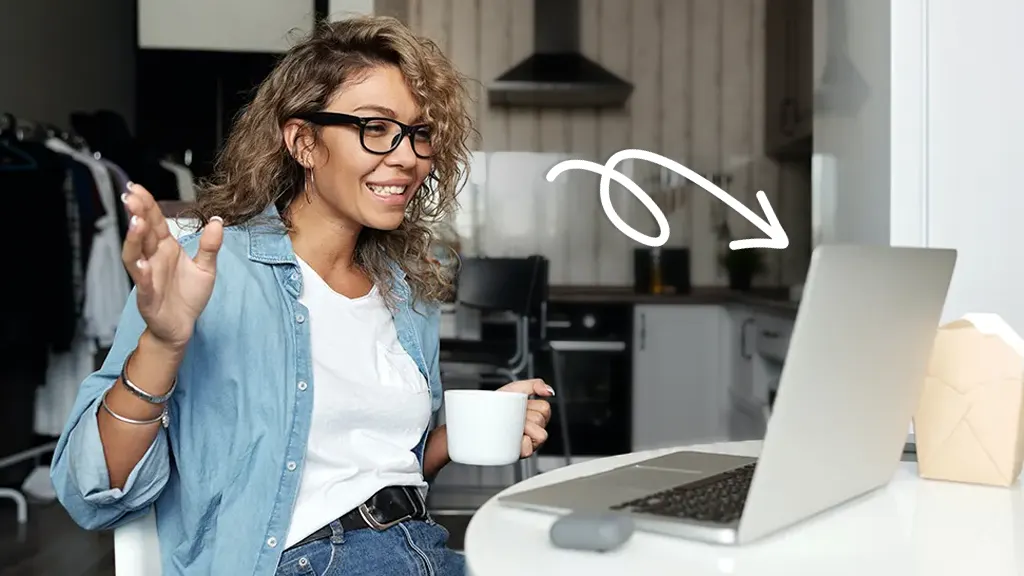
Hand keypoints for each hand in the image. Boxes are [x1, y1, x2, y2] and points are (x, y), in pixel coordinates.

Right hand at [121, 183, 223, 349]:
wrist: (182, 326)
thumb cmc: (188, 296)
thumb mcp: (206, 268)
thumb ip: (210, 246)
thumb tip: (218, 221)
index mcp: (166, 248)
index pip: (155, 222)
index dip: (147, 205)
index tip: (138, 188)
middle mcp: (153, 259)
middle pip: (142, 233)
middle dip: (137, 214)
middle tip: (132, 197)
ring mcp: (148, 277)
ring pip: (135, 255)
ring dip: (134, 239)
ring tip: (136, 223)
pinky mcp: (148, 296)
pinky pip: (142, 283)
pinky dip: (141, 272)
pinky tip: (141, 263)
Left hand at [497, 379, 554, 457]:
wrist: (476, 416)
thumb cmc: (495, 404)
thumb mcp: (515, 389)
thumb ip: (535, 384)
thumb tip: (550, 392)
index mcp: (535, 415)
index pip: (545, 409)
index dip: (532, 406)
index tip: (521, 406)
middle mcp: (534, 429)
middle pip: (541, 420)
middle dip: (526, 416)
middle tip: (513, 416)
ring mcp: (528, 442)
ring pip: (540, 435)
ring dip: (525, 428)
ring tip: (512, 426)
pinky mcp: (519, 453)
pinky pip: (529, 450)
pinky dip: (523, 444)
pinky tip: (513, 438)